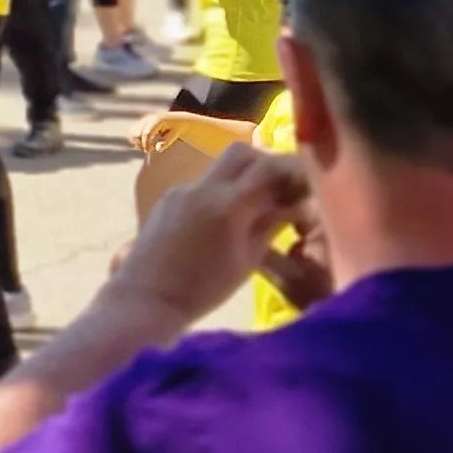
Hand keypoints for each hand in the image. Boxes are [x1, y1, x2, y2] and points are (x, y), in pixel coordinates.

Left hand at [104, 145, 316, 323]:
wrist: (146, 299)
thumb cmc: (203, 290)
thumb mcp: (248, 260)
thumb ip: (271, 224)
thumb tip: (297, 203)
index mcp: (228, 205)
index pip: (269, 166)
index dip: (293, 168)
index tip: (306, 181)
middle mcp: (203, 188)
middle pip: (242, 152)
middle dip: (266, 163)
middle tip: (281, 188)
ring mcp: (182, 190)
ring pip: (220, 168)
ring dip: (243, 178)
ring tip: (255, 207)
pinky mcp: (168, 199)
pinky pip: (202, 185)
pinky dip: (221, 193)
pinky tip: (224, 220)